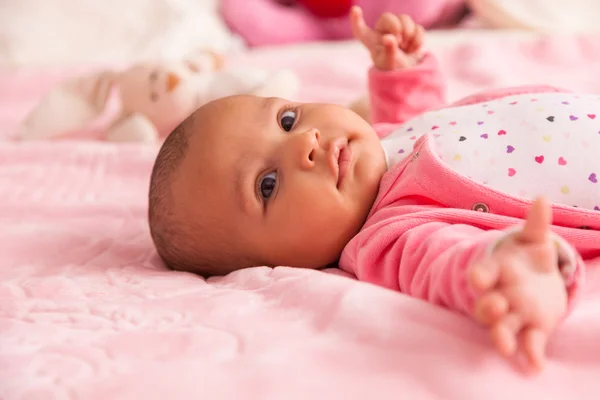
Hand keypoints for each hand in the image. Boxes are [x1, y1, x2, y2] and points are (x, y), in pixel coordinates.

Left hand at [350, 6, 424, 70]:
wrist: (407, 73)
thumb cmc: (392, 68)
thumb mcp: (388, 63)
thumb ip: (388, 51)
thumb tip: (389, 38)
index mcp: (371, 40)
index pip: (360, 29)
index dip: (356, 19)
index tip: (355, 10)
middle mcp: (383, 31)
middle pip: (388, 17)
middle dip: (396, 28)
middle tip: (399, 43)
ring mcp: (398, 29)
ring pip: (405, 18)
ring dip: (408, 34)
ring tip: (405, 47)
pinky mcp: (411, 31)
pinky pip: (418, 28)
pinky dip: (417, 40)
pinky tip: (412, 49)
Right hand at [468, 197, 568, 371]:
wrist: (532, 280)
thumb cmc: (526, 256)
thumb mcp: (531, 239)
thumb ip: (536, 223)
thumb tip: (543, 199)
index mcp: (497, 270)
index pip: (483, 273)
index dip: (480, 276)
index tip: (476, 278)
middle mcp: (500, 294)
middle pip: (488, 303)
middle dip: (488, 307)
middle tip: (494, 308)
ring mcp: (514, 314)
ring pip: (502, 326)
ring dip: (501, 335)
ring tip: (504, 347)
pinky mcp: (531, 328)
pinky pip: (528, 342)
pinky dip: (530, 355)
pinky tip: (534, 366)